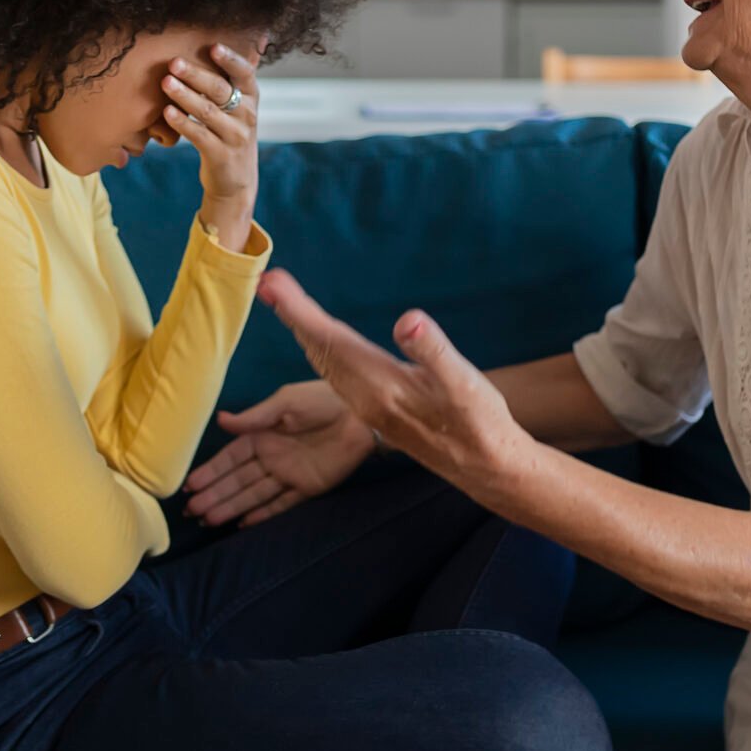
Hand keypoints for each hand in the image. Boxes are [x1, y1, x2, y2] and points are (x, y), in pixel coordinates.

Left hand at [161, 43, 260, 250]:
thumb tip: (204, 49)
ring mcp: (235, 136)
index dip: (230, 59)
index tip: (212, 47)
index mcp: (252, 98)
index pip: (245, 73)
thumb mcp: (236, 110)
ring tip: (165, 83)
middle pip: (220, 90)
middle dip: (196, 74)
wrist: (235, 182)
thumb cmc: (229, 135)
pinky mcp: (221, 155)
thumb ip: (226, 84)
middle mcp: (247, 115)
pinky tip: (167, 112)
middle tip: (174, 62)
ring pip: (207, 112)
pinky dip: (182, 122)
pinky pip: (198, 135)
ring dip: (184, 96)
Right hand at [184, 380, 375, 526]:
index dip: (211, 471)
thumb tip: (220, 421)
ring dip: (231, 506)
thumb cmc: (322, 400)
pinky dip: (263, 514)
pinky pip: (282, 504)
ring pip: (254, 494)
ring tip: (208, 520)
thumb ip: (254, 417)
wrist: (361, 412)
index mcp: (263, 435)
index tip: (190, 485)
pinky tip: (243, 524)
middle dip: (214, 494)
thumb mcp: (285, 402)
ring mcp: (289, 475)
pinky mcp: (308, 487)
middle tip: (191, 510)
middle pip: (238, 480)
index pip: (231, 458)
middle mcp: (272, 458)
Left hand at [254, 270, 528, 496]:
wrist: (483, 467)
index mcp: (380, 386)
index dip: (299, 312)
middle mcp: (364, 397)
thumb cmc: (478, 422)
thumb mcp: (463, 382)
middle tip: (267, 283)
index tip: (272, 285)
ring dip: (302, 330)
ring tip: (282, 302)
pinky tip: (319, 340)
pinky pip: (335, 372)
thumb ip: (432, 350)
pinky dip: (320, 348)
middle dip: (291, 315)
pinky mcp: (374, 410)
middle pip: (318, 349)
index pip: (331, 340)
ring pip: (323, 362)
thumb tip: (408, 320)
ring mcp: (366, 406)